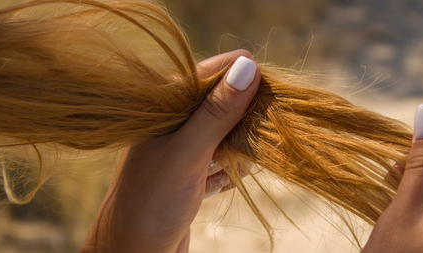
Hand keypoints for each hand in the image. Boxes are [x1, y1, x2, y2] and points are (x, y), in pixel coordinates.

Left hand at [78, 50, 260, 252]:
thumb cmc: (150, 204)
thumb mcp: (187, 153)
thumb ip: (216, 112)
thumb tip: (248, 66)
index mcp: (162, 108)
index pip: (208, 74)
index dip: (241, 76)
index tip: (271, 87)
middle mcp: (172, 124)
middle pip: (221, 103)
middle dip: (243, 118)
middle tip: (254, 136)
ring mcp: (182, 149)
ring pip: (225, 133)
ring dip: (239, 148)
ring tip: (234, 165)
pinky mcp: (191, 173)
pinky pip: (222, 159)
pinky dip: (230, 169)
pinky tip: (226, 181)